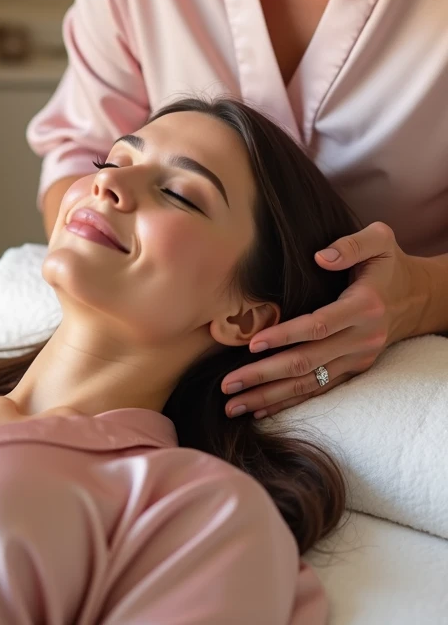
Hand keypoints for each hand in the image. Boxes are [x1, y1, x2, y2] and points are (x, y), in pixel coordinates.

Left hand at [222, 222, 422, 418]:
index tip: (253, 344)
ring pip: (310, 382)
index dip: (285, 335)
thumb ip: (351, 244)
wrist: (421, 297)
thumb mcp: (380, 240)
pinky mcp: (355, 369)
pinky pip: (320, 388)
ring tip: (234, 404)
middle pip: (307, 361)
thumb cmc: (390, 264)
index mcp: (363, 306)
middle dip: (265, 374)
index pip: (318, 325)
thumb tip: (320, 256)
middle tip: (228, 384)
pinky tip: (262, 410)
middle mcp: (362, 338)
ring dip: (270, 396)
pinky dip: (290, 401)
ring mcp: (359, 358)